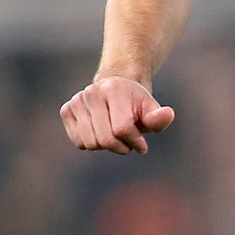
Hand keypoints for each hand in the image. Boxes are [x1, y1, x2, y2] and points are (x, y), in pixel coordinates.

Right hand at [60, 75, 174, 154]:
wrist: (115, 87)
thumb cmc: (136, 103)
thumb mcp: (151, 110)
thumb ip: (159, 118)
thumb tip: (168, 114)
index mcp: (113, 90)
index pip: (121, 129)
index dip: (134, 142)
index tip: (142, 144)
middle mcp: (91, 93)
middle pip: (105, 140)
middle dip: (121, 147)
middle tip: (128, 143)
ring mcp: (77, 101)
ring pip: (90, 143)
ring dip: (106, 147)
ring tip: (114, 135)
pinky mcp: (66, 110)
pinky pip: (79, 142)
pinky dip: (92, 143)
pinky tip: (100, 132)